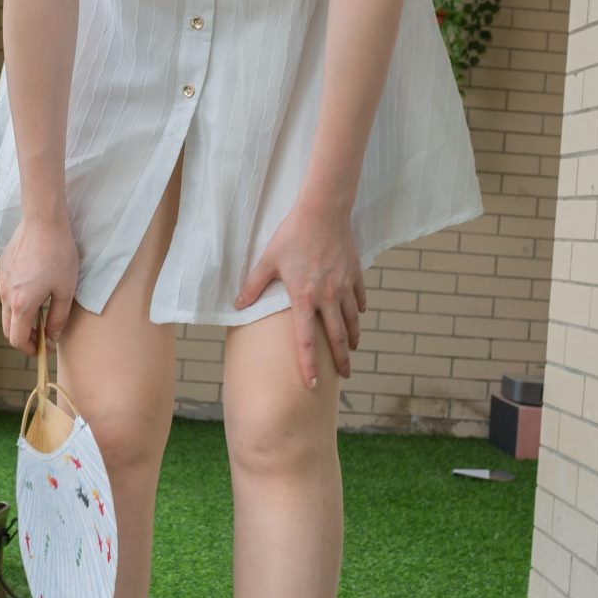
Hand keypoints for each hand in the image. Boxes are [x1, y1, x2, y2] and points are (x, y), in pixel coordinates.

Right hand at [0, 214, 78, 357]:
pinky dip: (18, 300)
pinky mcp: (2, 268)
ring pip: (7, 309)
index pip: (17, 339)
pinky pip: (7, 291)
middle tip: (43, 335)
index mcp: (21, 304)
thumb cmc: (59, 254)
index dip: (30, 349)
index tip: (45, 348)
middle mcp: (6, 294)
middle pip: (8, 328)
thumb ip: (58, 318)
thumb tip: (52, 336)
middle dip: (24, 336)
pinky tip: (36, 288)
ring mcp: (2, 280)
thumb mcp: (66, 290)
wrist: (43, 221)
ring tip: (42, 310)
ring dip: (21, 317)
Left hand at [233, 200, 366, 389]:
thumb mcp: (268, 261)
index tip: (313, 385)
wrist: (322, 212)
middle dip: (341, 360)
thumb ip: (254, 286)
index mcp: (304, 298)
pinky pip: (360, 298)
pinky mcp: (355, 274)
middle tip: (345, 376)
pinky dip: (359, 310)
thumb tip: (238, 305)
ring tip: (352, 350)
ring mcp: (344, 286)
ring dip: (352, 338)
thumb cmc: (292, 235)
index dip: (309, 365)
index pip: (307, 341)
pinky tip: (358, 315)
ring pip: (352, 320)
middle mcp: (328, 297)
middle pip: (337, 337)